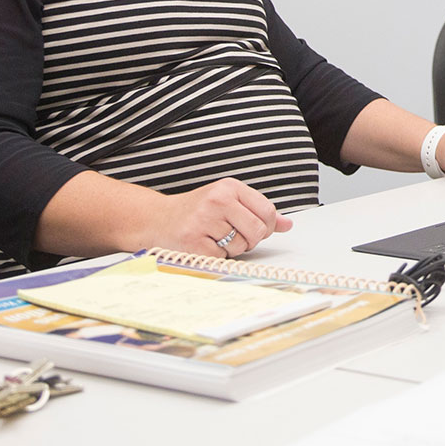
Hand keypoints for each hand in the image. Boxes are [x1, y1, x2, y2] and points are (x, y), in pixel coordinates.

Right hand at [145, 177, 290, 256]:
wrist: (156, 219)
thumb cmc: (196, 211)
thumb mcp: (229, 202)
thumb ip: (258, 211)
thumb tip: (288, 224)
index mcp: (230, 187)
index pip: (267, 211)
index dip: (266, 226)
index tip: (255, 229)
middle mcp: (217, 201)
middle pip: (257, 230)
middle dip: (251, 240)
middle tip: (234, 237)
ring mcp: (204, 221)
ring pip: (240, 246)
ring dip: (232, 249)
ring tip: (214, 238)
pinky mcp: (193, 242)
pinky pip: (222, 257)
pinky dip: (217, 257)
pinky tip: (204, 245)